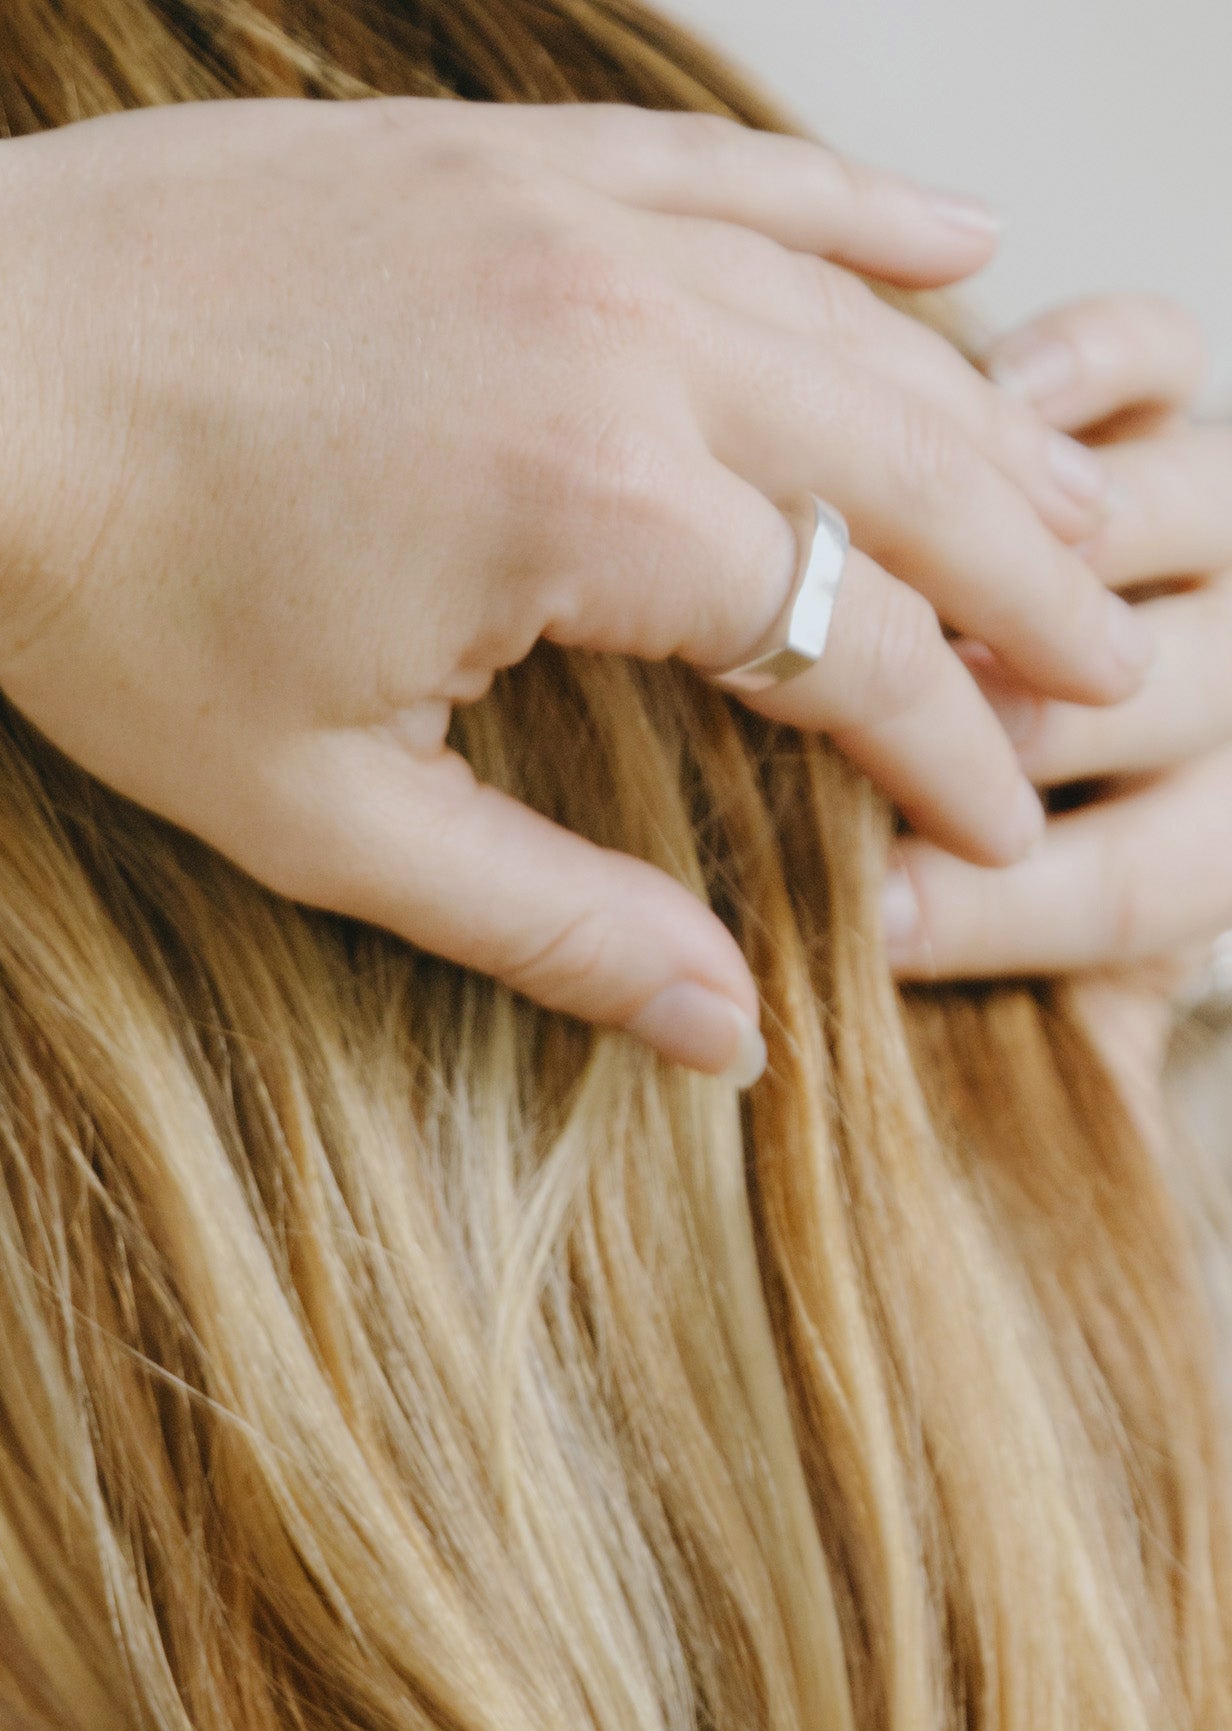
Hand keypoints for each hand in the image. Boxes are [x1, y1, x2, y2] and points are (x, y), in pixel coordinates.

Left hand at [0, 101, 1146, 1074]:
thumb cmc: (102, 609)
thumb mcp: (323, 817)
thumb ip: (548, 924)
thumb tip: (734, 1035)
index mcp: (593, 511)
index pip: (852, 645)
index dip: (948, 752)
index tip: (1003, 826)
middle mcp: (624, 331)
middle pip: (907, 466)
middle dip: (1030, 586)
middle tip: (1111, 673)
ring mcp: (572, 214)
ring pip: (853, 313)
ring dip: (982, 423)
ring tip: (1069, 512)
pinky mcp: (508, 146)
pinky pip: (739, 171)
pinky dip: (863, 212)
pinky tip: (964, 244)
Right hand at [885, 297, 1231, 1091]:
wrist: (1050, 660)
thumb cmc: (963, 866)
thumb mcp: (1047, 1004)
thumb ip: (1006, 1017)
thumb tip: (870, 1036)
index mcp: (1220, 839)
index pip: (1135, 882)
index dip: (1003, 913)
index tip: (873, 927)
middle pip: (1141, 696)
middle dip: (1007, 726)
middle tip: (873, 745)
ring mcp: (1216, 522)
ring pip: (1159, 516)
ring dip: (1033, 553)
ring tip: (898, 578)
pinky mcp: (1158, 404)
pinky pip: (1154, 357)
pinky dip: (1084, 367)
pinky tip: (988, 405)